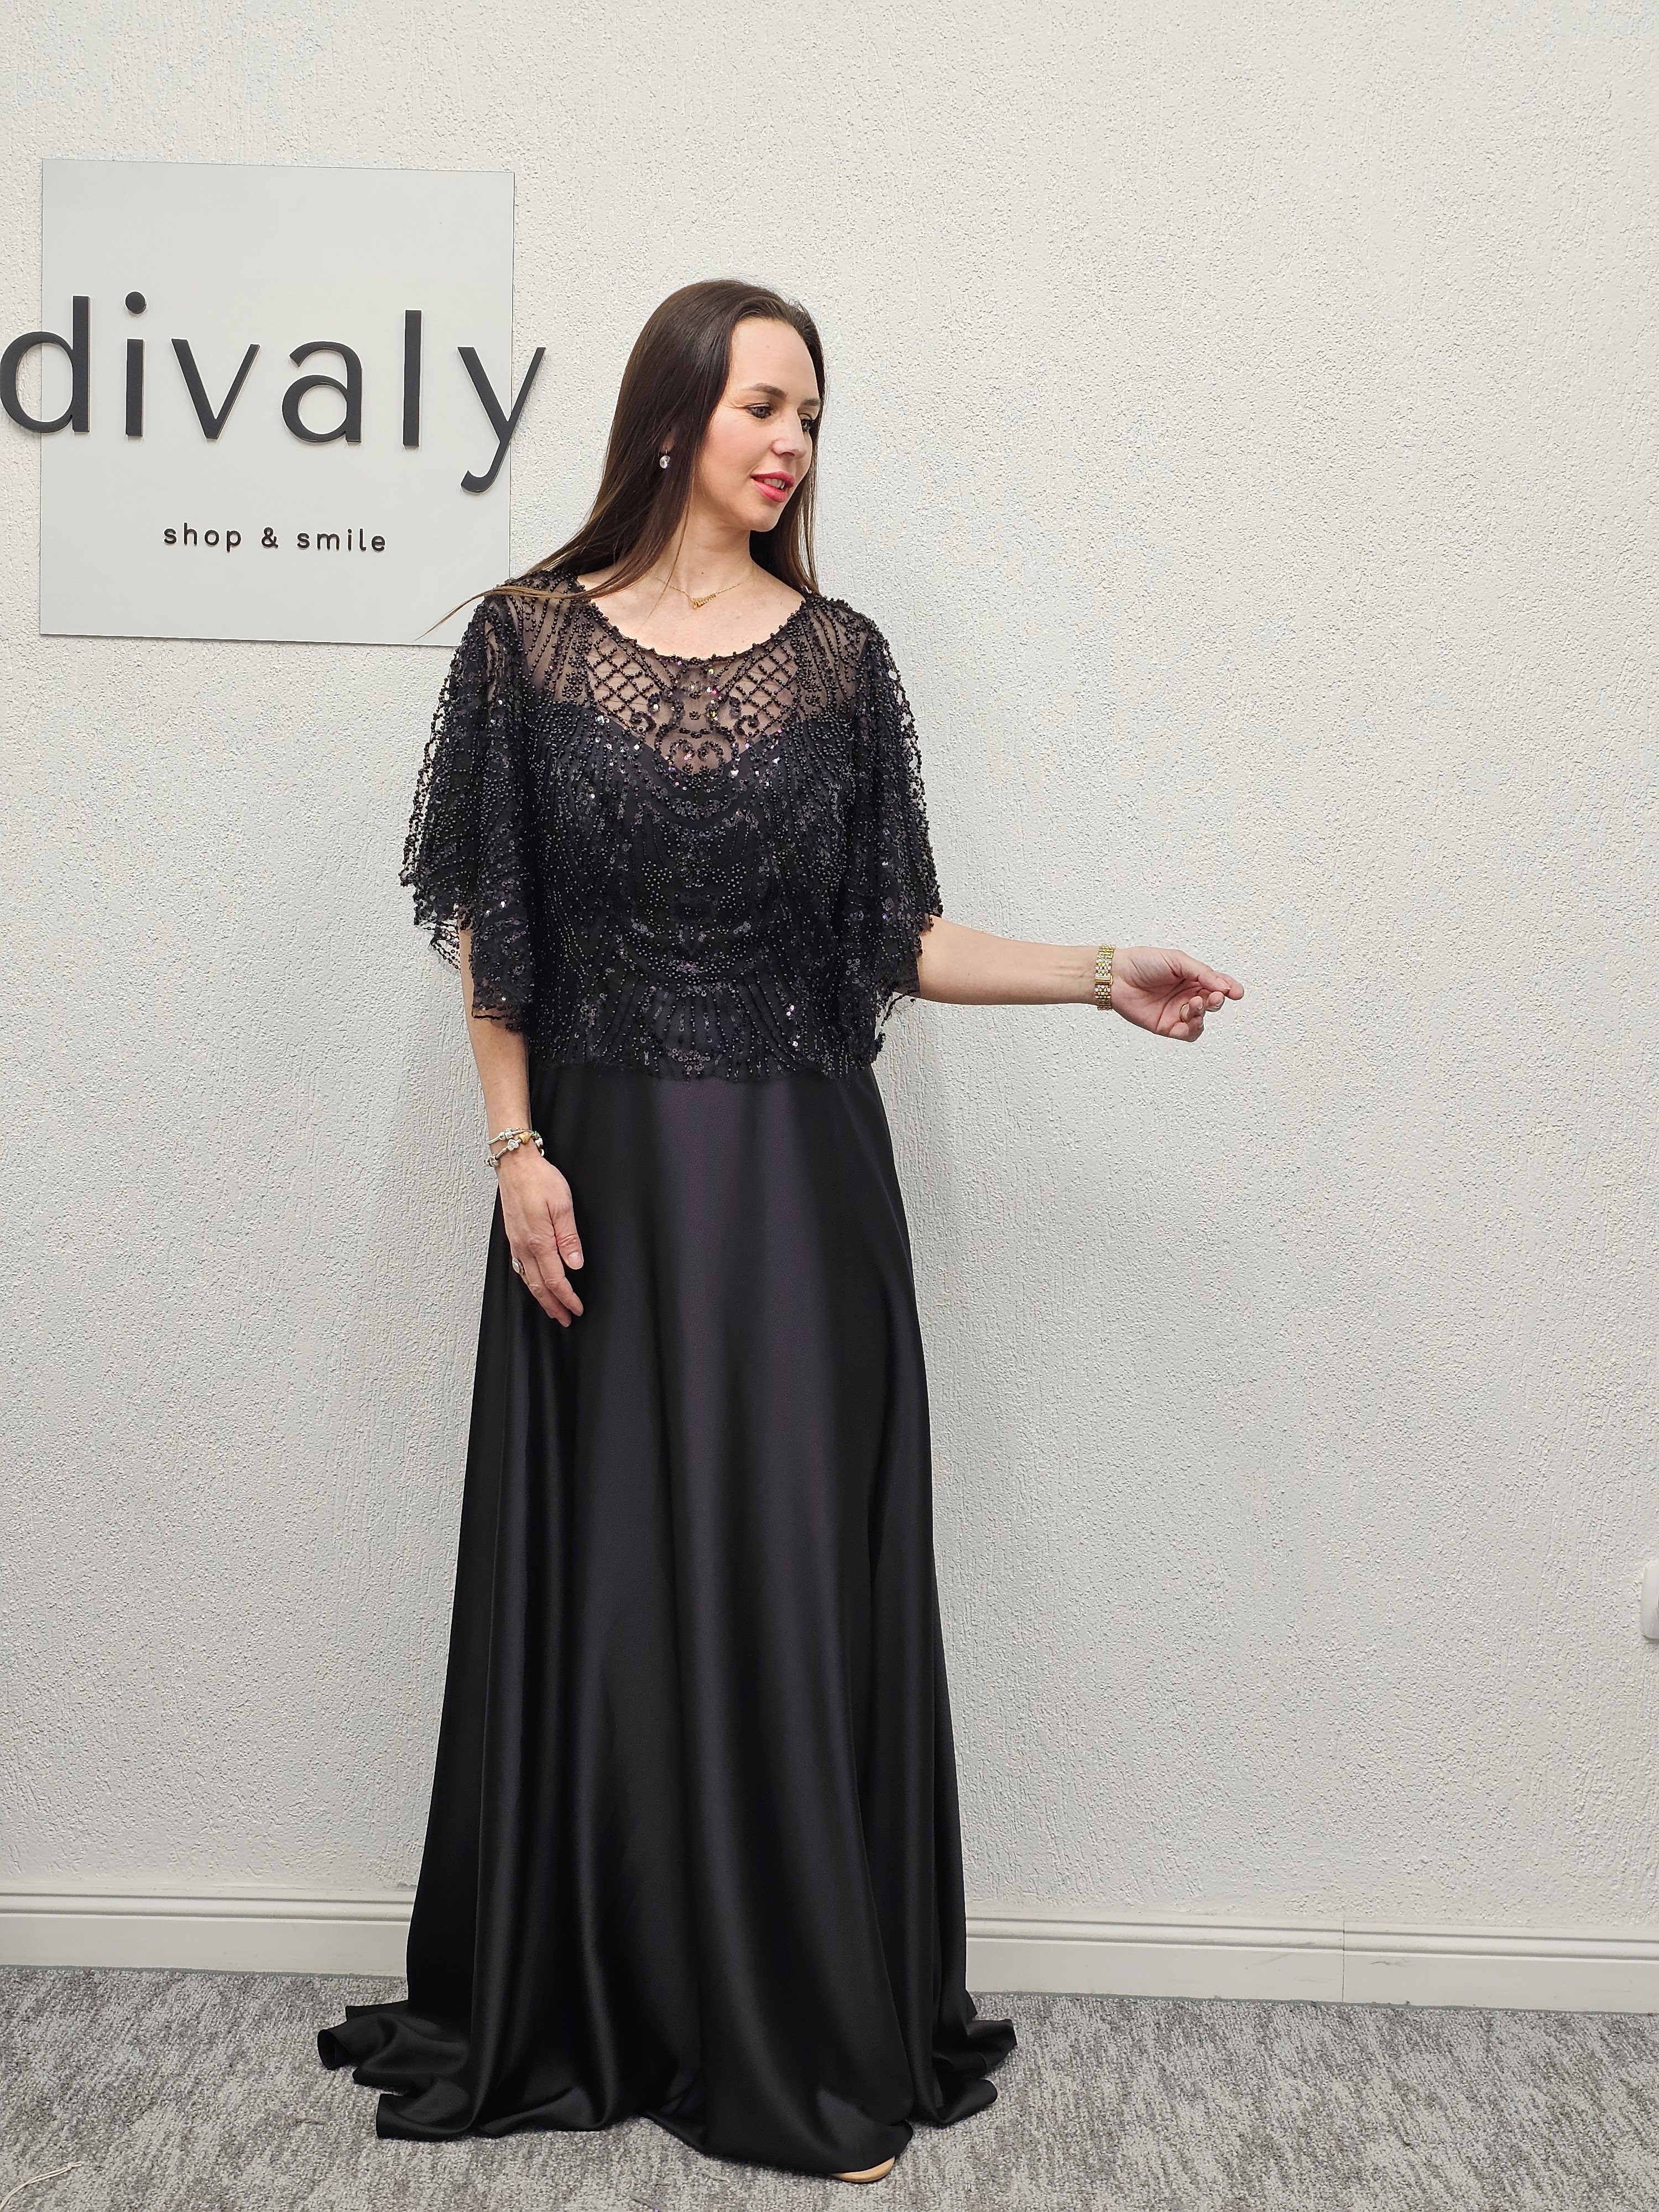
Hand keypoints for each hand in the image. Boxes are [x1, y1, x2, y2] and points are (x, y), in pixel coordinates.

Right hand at [496, 1149, 584, 1325]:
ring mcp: (515, 1243)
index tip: (577, 1309)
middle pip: (540, 1285)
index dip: (567, 1298)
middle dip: (553, 1306)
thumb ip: (568, 1237)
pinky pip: (520, 1267)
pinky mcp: (512, 1236)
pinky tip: (534, 1283)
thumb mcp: (563, 1205)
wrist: (515, 1164)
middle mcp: (524, 1246)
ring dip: (541, 1297)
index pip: (556, 1280)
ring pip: (528, 1279)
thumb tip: (575, 1264)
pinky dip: (529, 1282)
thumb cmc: (540, 1179)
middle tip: (565, 1319)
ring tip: (552, 1309)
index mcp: (539, 1241)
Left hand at [1110, 945, 1242, 1040]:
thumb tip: (1223, 985)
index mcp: (1191, 977)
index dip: (1229, 988)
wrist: (1116, 977)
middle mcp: (1186, 995)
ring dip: (1203, 1012)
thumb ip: (1201, 973)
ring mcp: (1177, 1011)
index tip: (1236, 992)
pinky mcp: (1167, 1026)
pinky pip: (1188, 1033)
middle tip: (1213, 995)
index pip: (1217, 984)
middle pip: (1213, 1002)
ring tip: (1194, 1003)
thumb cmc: (1142, 963)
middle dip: (1217, 1000)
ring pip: (1202, 1019)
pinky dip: (1194, 1028)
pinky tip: (1191, 1019)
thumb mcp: (1177, 960)